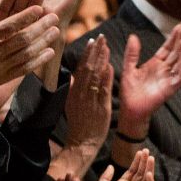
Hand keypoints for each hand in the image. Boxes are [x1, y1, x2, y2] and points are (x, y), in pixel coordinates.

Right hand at [0, 0, 59, 121]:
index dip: (25, 16)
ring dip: (43, 41)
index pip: (8, 26)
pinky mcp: (1, 78)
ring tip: (56, 31)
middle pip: (22, 38)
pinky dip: (38, 61)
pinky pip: (24, 69)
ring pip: (26, 53)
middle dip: (40, 26)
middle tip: (54, 17)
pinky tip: (48, 53)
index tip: (39, 8)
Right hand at [54, 36, 113, 180]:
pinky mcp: (101, 107)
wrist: (82, 143)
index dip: (87, 54)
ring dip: (102, 60)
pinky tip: (110, 66)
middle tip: (101, 37)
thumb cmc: (78, 123)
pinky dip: (107, 77)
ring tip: (106, 46)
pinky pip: (104, 90)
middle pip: (88, 68)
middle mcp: (81, 94)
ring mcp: (91, 100)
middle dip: (95, 52)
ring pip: (96, 76)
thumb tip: (72, 74)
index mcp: (73, 92)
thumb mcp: (71, 104)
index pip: (80, 68)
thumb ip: (72, 88)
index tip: (92, 41)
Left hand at [90, 150, 154, 180]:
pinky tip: (149, 174)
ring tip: (150, 158)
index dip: (136, 161)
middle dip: (144, 162)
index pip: (132, 171)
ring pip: (146, 180)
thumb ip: (105, 178)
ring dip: (149, 169)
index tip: (139, 151)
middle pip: (140, 173)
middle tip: (146, 151)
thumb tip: (111, 166)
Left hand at [112, 28, 180, 163]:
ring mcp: (168, 79)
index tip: (180, 26)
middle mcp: (164, 70)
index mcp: (155, 64)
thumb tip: (133, 36)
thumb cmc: (129, 91)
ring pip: (180, 63)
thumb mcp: (129, 68)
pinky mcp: (169, 89)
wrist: (130, 109)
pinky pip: (179, 78)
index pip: (167, 48)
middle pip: (176, 52)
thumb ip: (132, 53)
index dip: (174, 37)